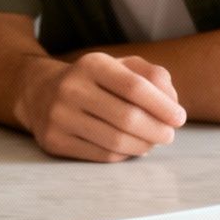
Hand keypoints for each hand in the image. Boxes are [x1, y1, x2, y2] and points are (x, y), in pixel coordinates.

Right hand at [14, 51, 186, 162]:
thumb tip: (172, 102)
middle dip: (157, 130)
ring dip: (143, 146)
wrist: (39, 92)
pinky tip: (131, 148)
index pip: (135, 87)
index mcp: (91, 64)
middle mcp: (71, 88)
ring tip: (152, 142)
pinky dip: (124, 155)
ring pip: (115, 141)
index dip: (162, 106)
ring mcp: (59, 116)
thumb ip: (152, 75)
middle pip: (127, 117)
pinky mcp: (54, 141)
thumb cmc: (93, 80)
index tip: (179, 118)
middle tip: (168, 135)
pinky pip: (101, 155)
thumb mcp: (120, 66)